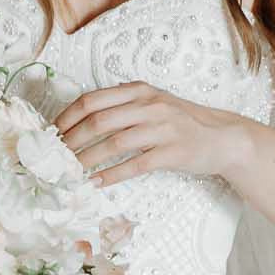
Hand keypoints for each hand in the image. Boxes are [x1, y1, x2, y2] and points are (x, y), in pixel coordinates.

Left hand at [54, 82, 248, 187]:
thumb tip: (82, 119)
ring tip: (70, 172)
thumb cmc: (182, 122)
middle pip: (98, 120)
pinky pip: (135, 165)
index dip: (67, 116)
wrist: (223, 137)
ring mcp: (162, 128)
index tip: (52, 133)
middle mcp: (149, 106)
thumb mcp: (153, 103)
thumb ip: (123, 105)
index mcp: (140, 91)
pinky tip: (96, 183)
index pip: (92, 99)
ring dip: (87, 159)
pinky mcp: (172, 152)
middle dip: (71, 140)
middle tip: (55, 156)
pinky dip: (111, 175)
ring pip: (113, 143)